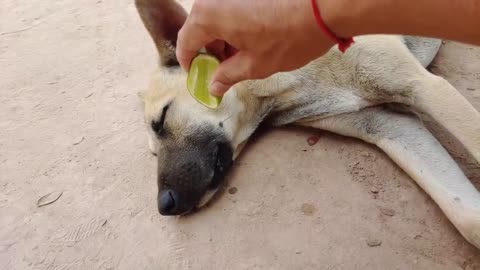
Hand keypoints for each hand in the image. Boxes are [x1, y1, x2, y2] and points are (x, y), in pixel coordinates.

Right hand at [176, 0, 335, 95]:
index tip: (198, 74)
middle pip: (200, 27)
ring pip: (217, 17)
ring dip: (224, 38)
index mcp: (208, 16)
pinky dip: (236, 25)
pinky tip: (253, 38)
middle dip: (210, 51)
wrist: (324, 7)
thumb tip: (214, 86)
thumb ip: (227, 76)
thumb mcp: (254, 65)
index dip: (190, 62)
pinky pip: (232, 8)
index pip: (186, 42)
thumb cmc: (289, 37)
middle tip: (224, 70)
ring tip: (244, 56)